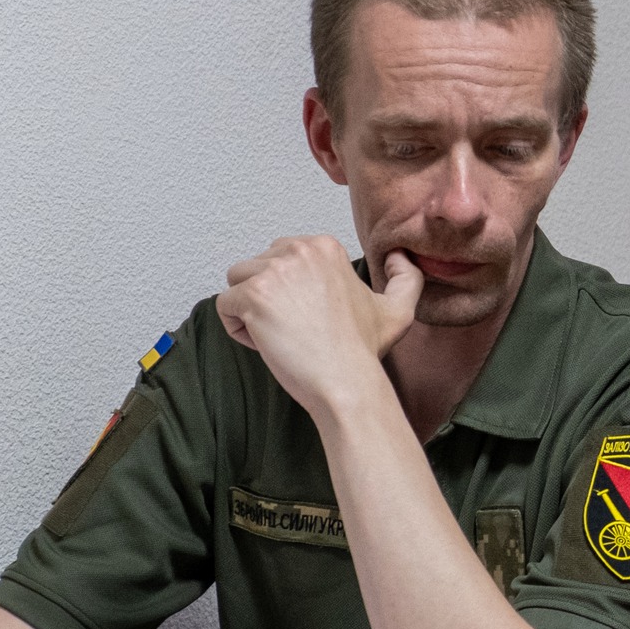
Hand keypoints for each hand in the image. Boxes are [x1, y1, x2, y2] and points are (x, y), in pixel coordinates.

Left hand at [215, 237, 422, 415]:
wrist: (346, 381)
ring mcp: (274, 272)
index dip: (289, 292)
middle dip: (267, 297)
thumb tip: (399, 256)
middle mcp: (299, 251)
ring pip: (237, 282)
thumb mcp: (398, 309)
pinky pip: (224, 306)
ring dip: (249, 311)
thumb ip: (406, 278)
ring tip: (277, 336)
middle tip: (294, 329)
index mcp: (324, 247)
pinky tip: (265, 343)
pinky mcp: (253, 296)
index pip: (281, 258)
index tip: (310, 317)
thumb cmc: (363, 351)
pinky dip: (237, 329)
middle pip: (256, 266)